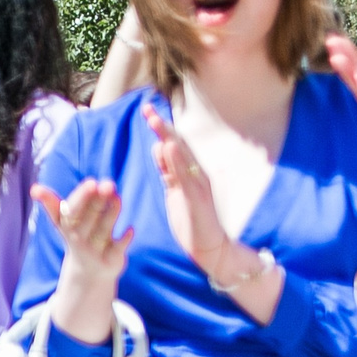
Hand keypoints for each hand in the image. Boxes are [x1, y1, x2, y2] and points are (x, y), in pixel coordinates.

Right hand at [29, 177, 132, 286]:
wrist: (88, 274)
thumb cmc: (77, 238)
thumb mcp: (62, 223)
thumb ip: (51, 203)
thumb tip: (34, 188)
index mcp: (67, 227)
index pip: (71, 211)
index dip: (81, 197)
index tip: (91, 182)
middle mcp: (79, 239)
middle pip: (88, 218)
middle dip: (97, 201)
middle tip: (107, 184)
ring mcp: (95, 250)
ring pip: (103, 231)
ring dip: (111, 214)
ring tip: (117, 197)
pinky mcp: (111, 260)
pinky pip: (117, 249)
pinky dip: (124, 240)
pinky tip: (131, 229)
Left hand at [141, 101, 230, 266]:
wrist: (210, 248)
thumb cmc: (192, 221)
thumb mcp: (175, 191)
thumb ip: (168, 171)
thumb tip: (160, 147)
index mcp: (190, 173)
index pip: (174, 146)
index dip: (161, 129)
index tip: (146, 112)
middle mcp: (196, 174)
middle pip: (178, 145)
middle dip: (162, 126)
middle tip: (146, 109)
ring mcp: (198, 184)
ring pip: (182, 156)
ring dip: (168, 136)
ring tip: (155, 120)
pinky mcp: (196, 197)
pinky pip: (184, 176)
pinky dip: (176, 160)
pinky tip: (168, 147)